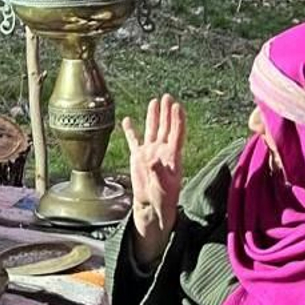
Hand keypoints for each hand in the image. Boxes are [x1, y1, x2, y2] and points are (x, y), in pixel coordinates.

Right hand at [121, 94, 185, 267]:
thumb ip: (158, 173)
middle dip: (167, 112)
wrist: (151, 208)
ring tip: (155, 101)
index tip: (177, 106)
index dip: (177, 120)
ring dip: (153, 116)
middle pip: (165, 127)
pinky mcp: (138, 158)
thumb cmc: (161, 201)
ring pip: (152, 130)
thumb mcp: (162, 189)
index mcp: (172, 158)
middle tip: (167, 97)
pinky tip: (127, 120)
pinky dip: (130, 131)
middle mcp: (162, 152)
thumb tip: (152, 158)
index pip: (177, 134)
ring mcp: (150, 153)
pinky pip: (134, 141)